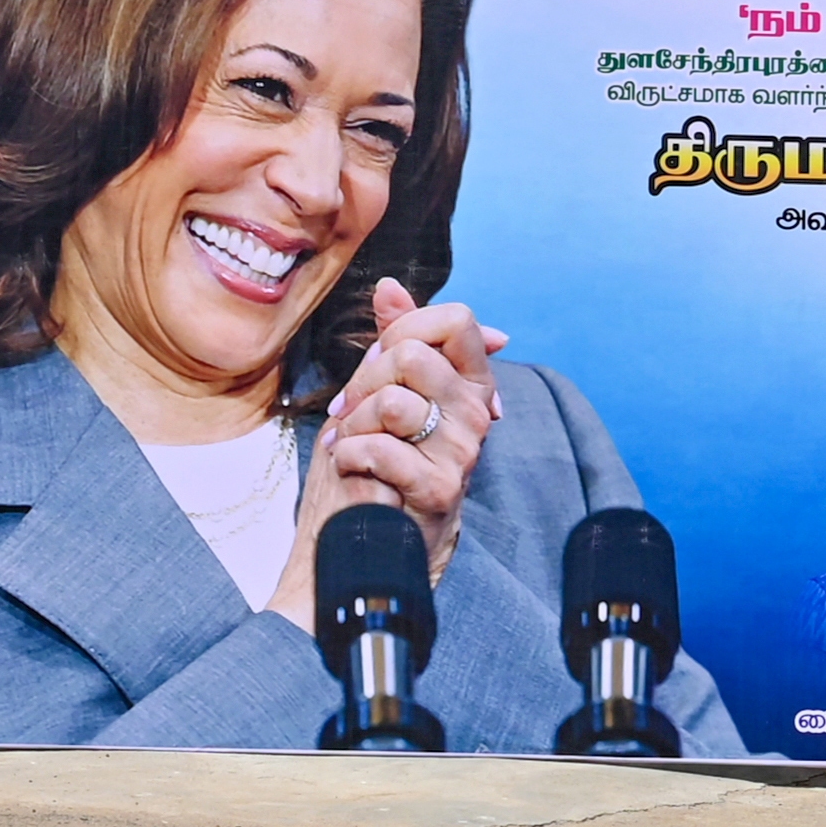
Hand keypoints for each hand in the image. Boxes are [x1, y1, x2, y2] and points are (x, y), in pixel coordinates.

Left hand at [278, 277, 502, 603]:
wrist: (370, 541)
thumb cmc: (378, 464)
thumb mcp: (385, 392)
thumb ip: (395, 339)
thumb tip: (389, 286)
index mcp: (470, 383)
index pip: (457, 319)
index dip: (407, 328)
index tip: (382, 362)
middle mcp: (477, 413)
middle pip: (411, 355)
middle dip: (363, 382)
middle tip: (352, 414)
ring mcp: (462, 451)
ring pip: (392, 400)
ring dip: (352, 424)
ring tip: (350, 445)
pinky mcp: (440, 487)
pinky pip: (380, 447)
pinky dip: (349, 455)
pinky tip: (352, 469)